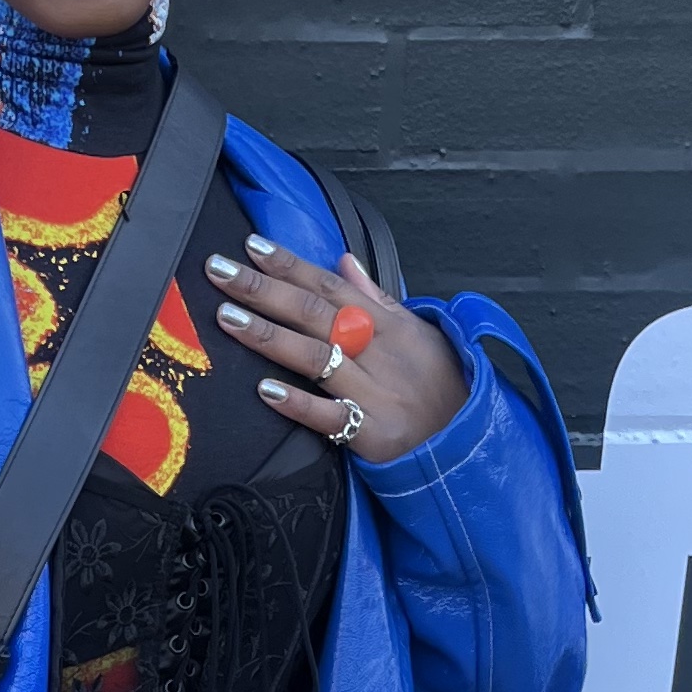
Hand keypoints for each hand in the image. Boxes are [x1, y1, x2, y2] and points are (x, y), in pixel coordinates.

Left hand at [206, 237, 465, 465]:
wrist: (471, 445)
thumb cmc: (443, 386)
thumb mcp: (419, 332)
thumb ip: (376, 298)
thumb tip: (343, 261)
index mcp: (389, 324)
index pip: (330, 287)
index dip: (290, 265)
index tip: (252, 246)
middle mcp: (379, 352)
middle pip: (314, 314)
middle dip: (264, 289)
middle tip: (220, 271)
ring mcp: (376, 393)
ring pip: (316, 357)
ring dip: (269, 336)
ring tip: (228, 317)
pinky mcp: (373, 434)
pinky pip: (331, 416)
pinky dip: (298, 403)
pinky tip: (265, 390)